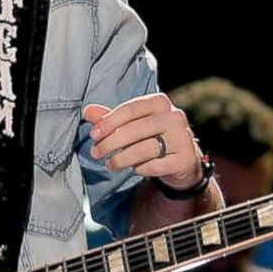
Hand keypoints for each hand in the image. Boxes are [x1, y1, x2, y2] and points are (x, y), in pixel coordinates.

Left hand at [83, 93, 201, 189]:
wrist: (181, 159)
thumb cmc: (151, 136)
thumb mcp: (131, 124)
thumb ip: (110, 118)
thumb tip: (87, 111)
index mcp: (159, 102)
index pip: (130, 109)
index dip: (109, 122)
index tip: (93, 134)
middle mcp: (174, 117)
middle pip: (136, 129)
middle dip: (111, 142)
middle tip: (95, 152)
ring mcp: (182, 138)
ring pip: (145, 149)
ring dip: (122, 158)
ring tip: (110, 164)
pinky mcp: (185, 159)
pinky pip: (156, 165)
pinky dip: (140, 168)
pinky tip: (134, 169)